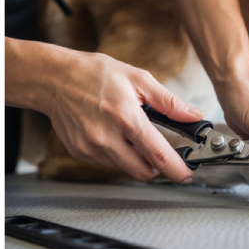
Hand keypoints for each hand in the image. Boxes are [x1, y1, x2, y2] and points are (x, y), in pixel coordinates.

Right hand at [13, 43, 197, 181]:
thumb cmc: (94, 74)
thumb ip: (169, 102)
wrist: (55, 79)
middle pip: (142, 171)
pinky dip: (118, 154)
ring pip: (125, 168)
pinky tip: (114, 134)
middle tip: (163, 152)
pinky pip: (107, 162)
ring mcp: (91, 148)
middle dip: (158, 166)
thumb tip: (193, 115)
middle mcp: (107, 138)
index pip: (157, 155)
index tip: (186, 174)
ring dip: (137, 159)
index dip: (176, 169)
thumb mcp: (138, 79)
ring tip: (133, 134)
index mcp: (126, 117)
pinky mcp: (80, 153)